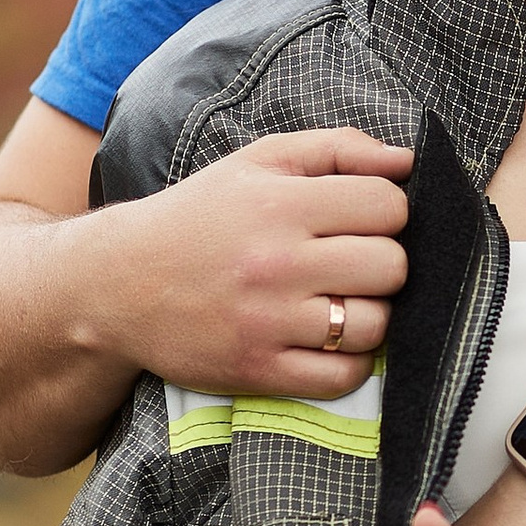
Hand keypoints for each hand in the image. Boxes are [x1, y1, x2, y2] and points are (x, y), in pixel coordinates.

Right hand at [87, 131, 410, 398]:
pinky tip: (330, 339)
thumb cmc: (200, 216)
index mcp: (280, 205)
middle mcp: (276, 264)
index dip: (388, 211)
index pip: (388, 206)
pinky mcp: (258, 371)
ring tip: (340, 300)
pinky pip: (343, 376)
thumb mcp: (258, 162)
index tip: (364, 219)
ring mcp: (268, 323)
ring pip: (375, 325)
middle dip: (383, 262)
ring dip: (370, 313)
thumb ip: (336, 148)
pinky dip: (351, 362)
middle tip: (353, 262)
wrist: (119, 284)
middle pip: (391, 267)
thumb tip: (406, 161)